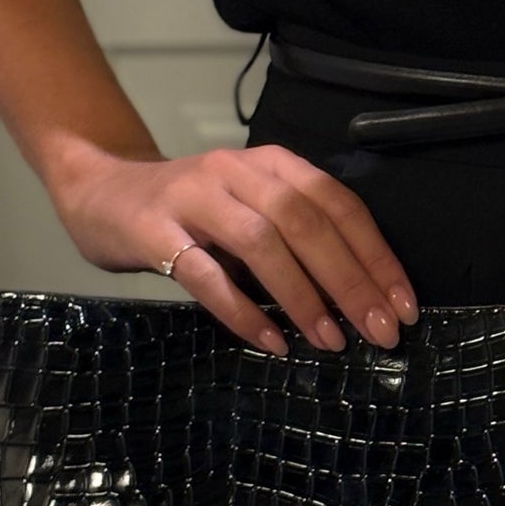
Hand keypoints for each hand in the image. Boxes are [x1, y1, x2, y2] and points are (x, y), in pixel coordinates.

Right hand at [51, 143, 419, 356]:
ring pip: (261, 242)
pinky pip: (204, 272)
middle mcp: (237, 171)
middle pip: (306, 221)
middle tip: (378, 332)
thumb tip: (362, 301)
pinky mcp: (154, 230)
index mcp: (272, 164)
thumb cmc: (191, 214)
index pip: (338, 204)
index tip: (402, 306)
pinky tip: (270, 341)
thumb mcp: (251, 211)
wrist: (102, 194)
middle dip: (350, 280)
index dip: (375, 255)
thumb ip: (297, 239)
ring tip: (330, 340)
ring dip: (302, 296)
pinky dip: (242, 309)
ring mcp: (193, 197)